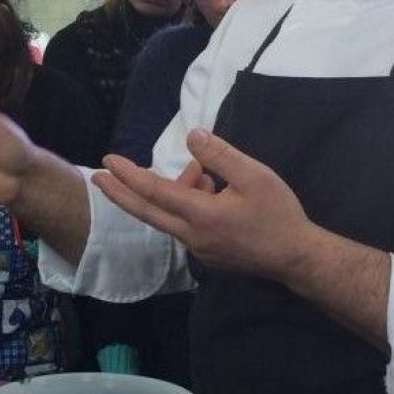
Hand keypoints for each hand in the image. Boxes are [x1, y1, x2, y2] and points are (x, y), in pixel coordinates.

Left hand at [92, 129, 319, 281]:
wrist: (297, 258)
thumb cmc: (279, 214)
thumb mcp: (254, 176)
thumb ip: (220, 155)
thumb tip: (192, 136)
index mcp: (200, 215)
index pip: (153, 191)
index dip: (128, 175)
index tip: (108, 161)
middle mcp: (191, 235)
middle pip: (145, 212)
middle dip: (119, 193)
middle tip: (96, 177)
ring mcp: (197, 249)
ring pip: (169, 216)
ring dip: (173, 191)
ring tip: (204, 172)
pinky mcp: (207, 254)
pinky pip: (184, 225)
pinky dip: (187, 204)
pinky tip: (211, 190)